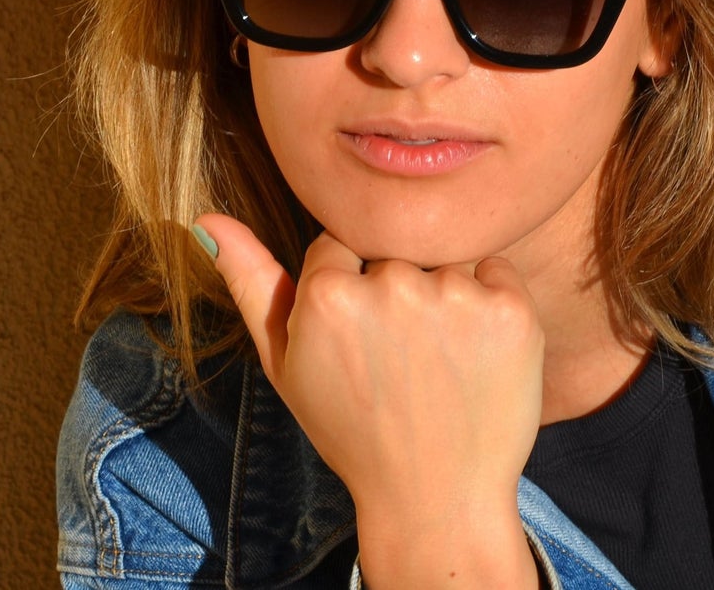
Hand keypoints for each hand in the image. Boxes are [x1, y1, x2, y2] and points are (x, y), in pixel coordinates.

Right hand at [195, 213, 543, 588]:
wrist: (436, 497)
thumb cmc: (352, 430)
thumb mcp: (287, 365)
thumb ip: (251, 284)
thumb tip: (203, 217)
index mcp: (327, 294)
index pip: (341, 245)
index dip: (351, 291)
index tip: (360, 341)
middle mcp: (390, 285)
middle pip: (394, 251)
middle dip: (397, 292)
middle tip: (401, 360)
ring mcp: (455, 296)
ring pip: (444, 260)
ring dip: (444, 297)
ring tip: (438, 363)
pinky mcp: (510, 310)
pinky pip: (496, 269)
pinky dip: (490, 303)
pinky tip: (475, 356)